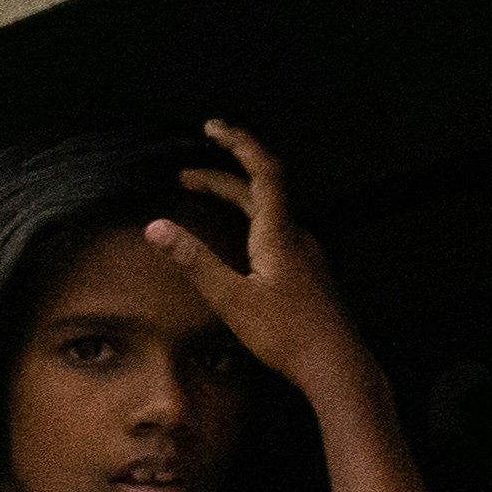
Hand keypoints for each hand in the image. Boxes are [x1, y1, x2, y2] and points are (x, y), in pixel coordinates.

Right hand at [143, 120, 375, 399]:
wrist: (336, 364)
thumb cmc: (286, 334)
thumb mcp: (231, 299)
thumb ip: (194, 261)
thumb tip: (155, 227)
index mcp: (279, 233)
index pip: (262, 171)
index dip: (238, 143)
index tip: (212, 127)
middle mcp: (295, 234)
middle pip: (260, 188)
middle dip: (221, 175)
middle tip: (184, 177)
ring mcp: (304, 252)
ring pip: (267, 208)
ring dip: (234, 195)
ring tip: (201, 196)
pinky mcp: (304, 269)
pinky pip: (274, 227)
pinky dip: (247, 216)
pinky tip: (235, 234)